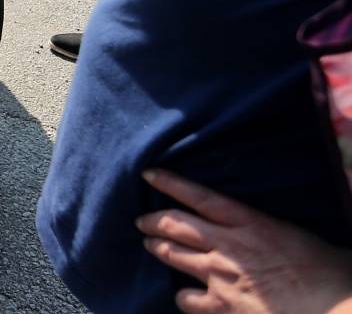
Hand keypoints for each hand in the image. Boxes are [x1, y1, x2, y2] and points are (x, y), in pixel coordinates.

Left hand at [137, 168, 351, 313]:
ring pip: (172, 256)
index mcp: (251, 223)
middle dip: (154, 220)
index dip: (171, 184)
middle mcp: (228, 246)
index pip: (200, 196)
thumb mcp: (296, 236)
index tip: (149, 175)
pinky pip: (185, 299)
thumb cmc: (328, 274)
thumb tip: (265, 233)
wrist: (335, 309)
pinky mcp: (221, 307)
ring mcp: (220, 277)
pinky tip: (186, 298)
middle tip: (142, 220)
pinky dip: (182, 297)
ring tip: (152, 246)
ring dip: (159, 249)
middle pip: (176, 225)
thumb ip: (268, 231)